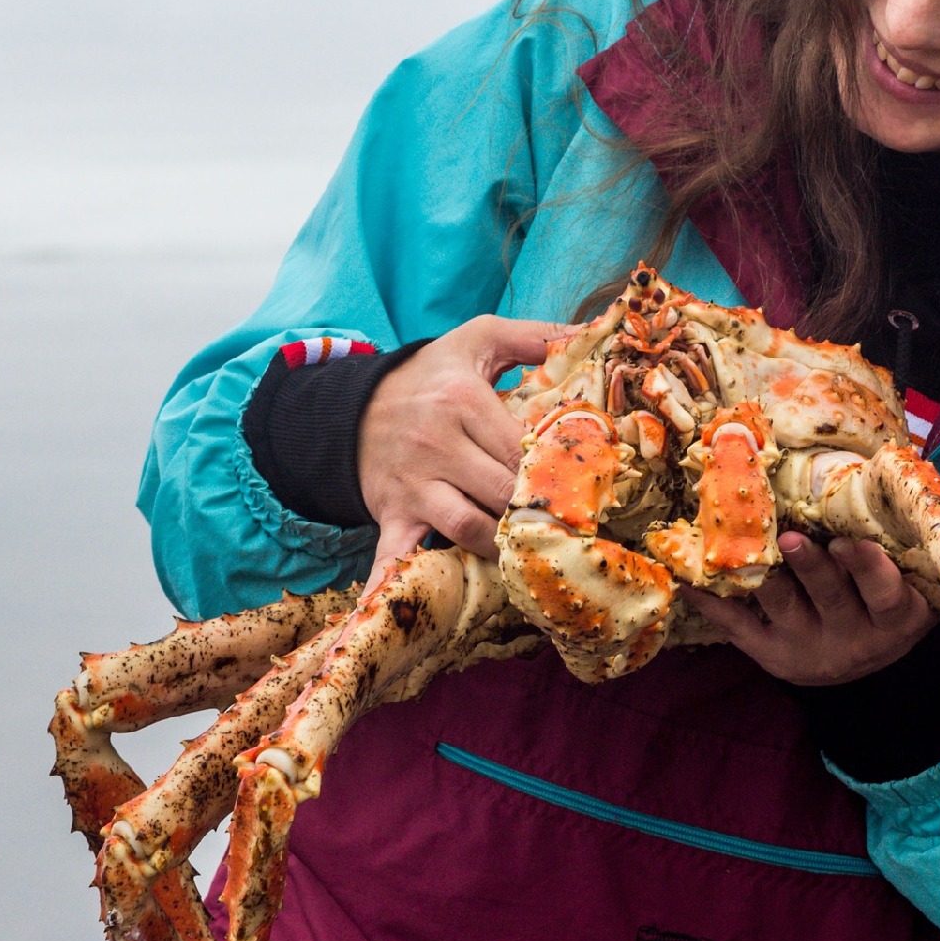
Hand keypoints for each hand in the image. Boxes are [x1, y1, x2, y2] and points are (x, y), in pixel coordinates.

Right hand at [359, 314, 566, 584]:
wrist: (353, 407)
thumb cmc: (431, 376)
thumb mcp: (477, 339)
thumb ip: (534, 334)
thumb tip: (586, 335)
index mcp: (462, 400)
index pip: (523, 446)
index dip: (557, 468)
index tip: (586, 481)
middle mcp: (436, 444)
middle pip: (503, 489)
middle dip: (538, 508)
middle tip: (571, 521)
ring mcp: (412, 484)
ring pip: (468, 526)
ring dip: (504, 543)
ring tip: (531, 547)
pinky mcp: (392, 514)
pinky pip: (395, 553)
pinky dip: (400, 581)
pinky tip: (415, 606)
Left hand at [682, 532, 938, 685]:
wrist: (860, 654)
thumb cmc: (882, 594)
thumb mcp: (905, 576)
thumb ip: (887, 536)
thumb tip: (857, 466)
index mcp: (894, 617)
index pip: (885, 594)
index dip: (868, 569)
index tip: (850, 541)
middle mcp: (855, 640)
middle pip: (831, 597)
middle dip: (811, 567)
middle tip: (791, 538)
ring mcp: (810, 649)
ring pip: (784, 606)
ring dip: (763, 575)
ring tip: (743, 549)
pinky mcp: (772, 656)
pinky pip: (739, 627)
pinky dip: (713, 601)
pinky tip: (690, 577)